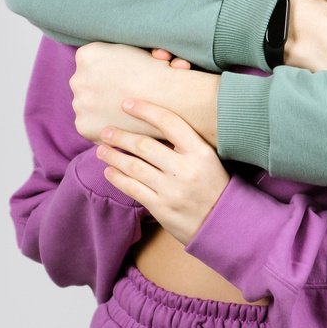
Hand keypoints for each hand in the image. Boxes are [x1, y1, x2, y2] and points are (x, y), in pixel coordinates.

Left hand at [71, 43, 218, 144]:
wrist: (169, 101)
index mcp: (87, 56)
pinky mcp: (83, 126)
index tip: (122, 77)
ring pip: (87, 105)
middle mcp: (77, 79)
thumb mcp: (133, 49)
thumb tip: (115, 58)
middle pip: (86, 84)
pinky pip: (91, 126)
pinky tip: (120, 123)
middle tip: (124, 95)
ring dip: (100, 108)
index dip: (107, 70)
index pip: (90, 62)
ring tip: (124, 111)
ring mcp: (79, 104)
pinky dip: (103, 127)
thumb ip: (116, 54)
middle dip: (101, 89)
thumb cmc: (157, 72)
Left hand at [96, 99, 229, 245]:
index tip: (127, 103)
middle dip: (120, 136)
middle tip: (105, 131)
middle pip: (144, 145)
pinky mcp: (161, 208)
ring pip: (134, 167)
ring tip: (101, 150)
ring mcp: (172, 190)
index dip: (145, 110)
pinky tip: (109, 171)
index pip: (169, 122)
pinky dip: (117, 178)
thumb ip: (185, 144)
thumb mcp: (207, 159)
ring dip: (113, 156)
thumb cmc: (214, 186)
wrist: (225, 224)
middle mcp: (186, 169)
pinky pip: (133, 189)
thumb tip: (152, 126)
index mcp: (200, 152)